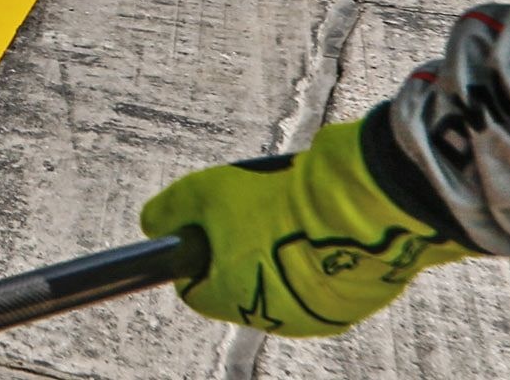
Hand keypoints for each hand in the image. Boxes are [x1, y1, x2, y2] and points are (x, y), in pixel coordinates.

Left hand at [139, 118, 471, 338]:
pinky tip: (324, 232)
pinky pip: (326, 285)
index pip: (194, 288)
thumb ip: (171, 210)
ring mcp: (318, 316)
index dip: (197, 253)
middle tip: (257, 215)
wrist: (358, 206)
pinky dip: (321, 263)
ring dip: (282, 259)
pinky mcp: (355, 306)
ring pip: (284, 287)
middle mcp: (275, 319)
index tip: (210, 227)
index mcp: (233, 298)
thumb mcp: (207, 191)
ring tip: (295, 219)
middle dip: (242, 253)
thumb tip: (152, 224)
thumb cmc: (281, 200)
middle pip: (241, 287)